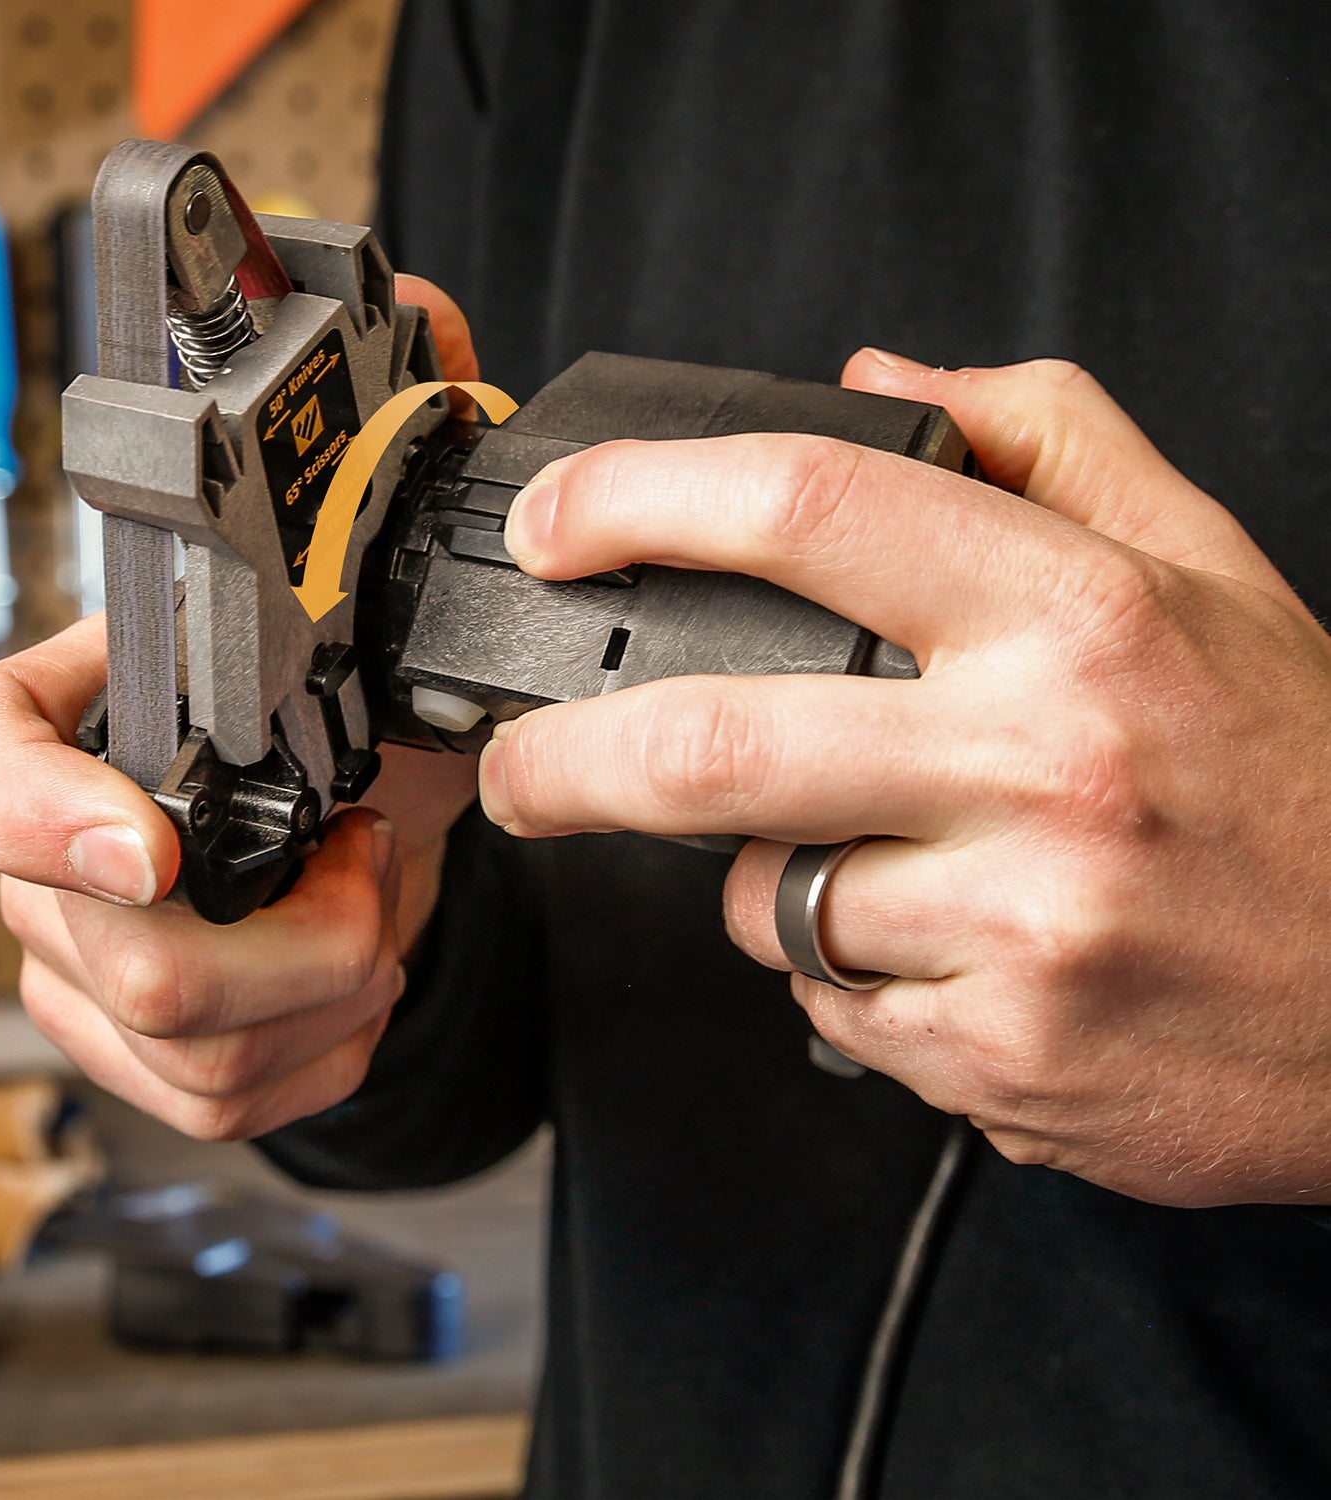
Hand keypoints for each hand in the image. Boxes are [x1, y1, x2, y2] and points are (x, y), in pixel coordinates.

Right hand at [0, 276, 479, 1139]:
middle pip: (99, 952)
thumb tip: (423, 309)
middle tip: (369, 866)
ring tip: (375, 917)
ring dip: (319, 999)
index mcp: (88, 715)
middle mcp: (63, 843)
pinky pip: (214, 1104)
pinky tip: (356, 987)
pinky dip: (319, 1060)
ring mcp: (94, 953)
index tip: (157, 846)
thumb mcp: (385, 583)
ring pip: (170, 1051)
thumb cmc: (371, 693)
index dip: (38, 816)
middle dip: (284, 943)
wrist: (394, 804)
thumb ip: (388, 442)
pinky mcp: (149, 1042)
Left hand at [479, 351, 1330, 1207]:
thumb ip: (1046, 437)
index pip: (811, 509)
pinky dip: (848, 974)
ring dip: (772, 878)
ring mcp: (1014, 930)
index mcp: (1079, 619)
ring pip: (765, 898)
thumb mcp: (1206, 566)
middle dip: (563, 760)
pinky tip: (953, 952)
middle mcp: (1040, 768)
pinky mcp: (997, 1061)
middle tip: (518, 766)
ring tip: (889, 863)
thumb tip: (878, 378)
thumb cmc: (1302, 778)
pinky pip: (832, 1004)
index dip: (642, 501)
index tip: (559, 529)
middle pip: (709, 744)